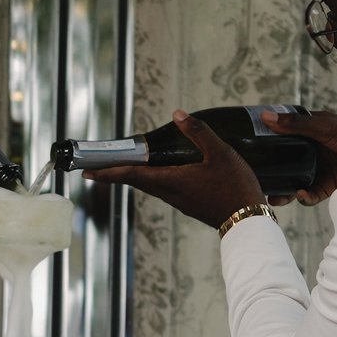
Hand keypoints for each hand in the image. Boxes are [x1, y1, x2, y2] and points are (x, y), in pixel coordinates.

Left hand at [81, 111, 265, 228]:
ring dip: (135, 175)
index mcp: (171, 180)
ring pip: (150, 185)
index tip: (88, 172)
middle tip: (99, 165)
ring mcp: (180, 201)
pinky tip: (162, 171)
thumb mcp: (220, 153)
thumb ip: (199, 133)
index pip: (131, 174)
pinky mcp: (189, 204)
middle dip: (117, 172)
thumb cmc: (235, 187)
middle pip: (137, 181)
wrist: (248, 221)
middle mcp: (170, 193)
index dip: (108, 172)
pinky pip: (164, 189)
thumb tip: (177, 115)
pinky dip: (153, 179)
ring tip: (126, 165)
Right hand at [259, 109, 336, 205]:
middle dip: (272, 172)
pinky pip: (311, 193)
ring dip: (285, 190)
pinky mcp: (329, 184)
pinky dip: (305, 197)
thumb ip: (296, 124)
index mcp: (310, 130)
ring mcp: (320, 167)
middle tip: (258, 180)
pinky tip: (302, 195)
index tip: (249, 148)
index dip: (267, 141)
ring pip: (295, 180)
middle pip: (285, 161)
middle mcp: (312, 149)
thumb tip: (266, 116)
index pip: (282, 134)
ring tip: (275, 197)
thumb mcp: (325, 127)